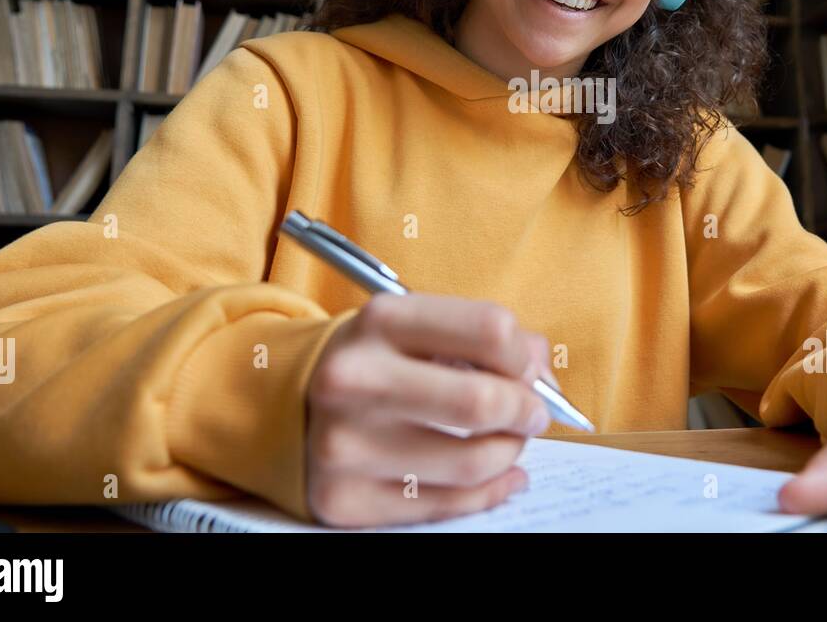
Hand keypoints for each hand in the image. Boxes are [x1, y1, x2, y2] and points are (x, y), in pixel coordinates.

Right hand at [305, 293, 555, 527]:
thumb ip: (488, 339)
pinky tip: (502, 476)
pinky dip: (490, 492)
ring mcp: (344, 445)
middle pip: (481, 401)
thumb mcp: (418, 327)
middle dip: (526, 411)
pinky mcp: (345, 499)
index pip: (490, 330)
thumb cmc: (377, 360)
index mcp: (380, 321)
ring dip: (508, 453)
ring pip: (471, 462)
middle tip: (532, 415)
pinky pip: (445, 506)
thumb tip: (542, 378)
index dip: (525, 355)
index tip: (527, 369)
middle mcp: (353, 380)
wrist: (284, 401)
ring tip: (507, 442)